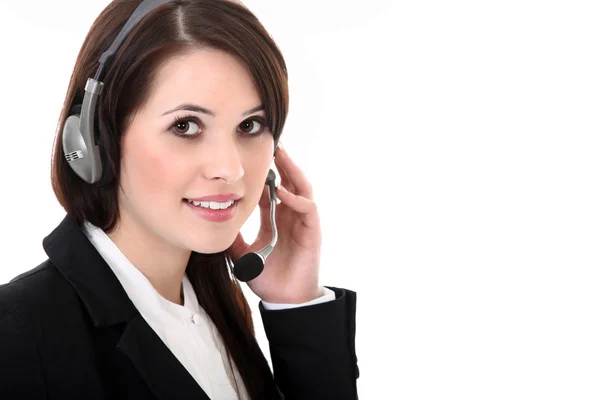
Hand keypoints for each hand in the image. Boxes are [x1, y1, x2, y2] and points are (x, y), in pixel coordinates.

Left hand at [227, 145, 321, 303]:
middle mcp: (290, 216)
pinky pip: (307, 208)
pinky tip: (282, 192)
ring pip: (301, 188)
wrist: (286, 299)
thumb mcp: (242, 255)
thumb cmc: (269, 278)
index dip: (262, 174)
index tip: (249, 157)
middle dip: (281, 163)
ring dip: (292, 171)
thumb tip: (213, 227)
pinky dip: (295, 198)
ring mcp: (302, 222)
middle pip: (288, 181)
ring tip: (281, 154)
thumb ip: (232, 239)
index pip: (270, 190)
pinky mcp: (312, 231)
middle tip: (269, 143)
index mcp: (276, 219)